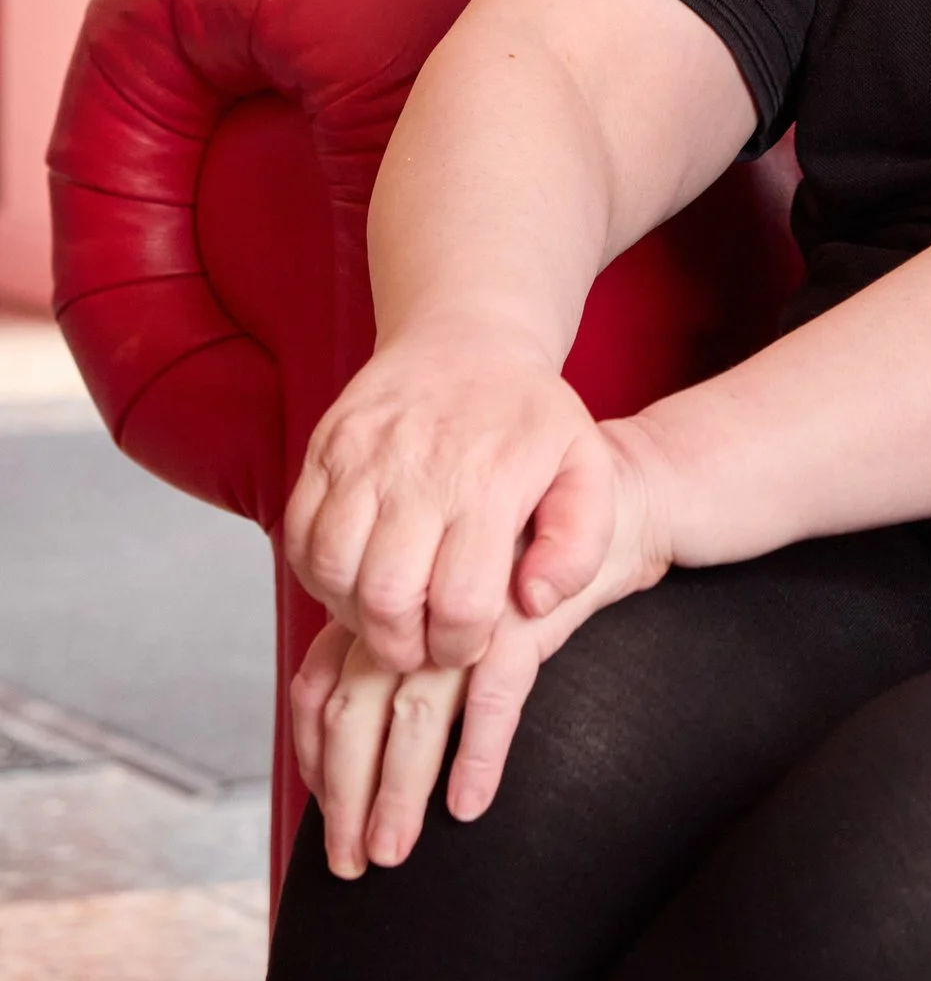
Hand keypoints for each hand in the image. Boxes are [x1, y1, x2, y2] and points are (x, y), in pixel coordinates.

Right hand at [285, 322, 614, 674]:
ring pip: (332, 572)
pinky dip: (316, 574)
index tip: (465, 642)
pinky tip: (354, 576)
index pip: (460, 602)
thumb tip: (533, 602)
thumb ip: (580, 543)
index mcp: (489, 480)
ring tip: (387, 612)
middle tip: (420, 644)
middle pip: (386, 598)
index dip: (459, 644)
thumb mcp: (585, 467)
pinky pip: (297, 537)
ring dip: (353, 613)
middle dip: (402, 645)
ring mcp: (362, 456)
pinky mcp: (324, 448)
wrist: (467, 335)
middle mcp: (419, 468)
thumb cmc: (527, 415)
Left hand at [293, 415, 675, 874]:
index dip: (312, 752)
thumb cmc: (527, 565)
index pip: (318, 682)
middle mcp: (418, 609)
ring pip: (416, 716)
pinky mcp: (526, 618)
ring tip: (393, 851)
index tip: (319, 810)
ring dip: (400, 791)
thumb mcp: (451, 603)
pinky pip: (496, 695)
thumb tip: (350, 738)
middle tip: (350, 862)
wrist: (616, 504)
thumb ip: (403, 645)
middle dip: (346, 796)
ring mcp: (469, 614)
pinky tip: (470, 803)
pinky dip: (479, 753)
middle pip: (355, 711)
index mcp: (390, 604)